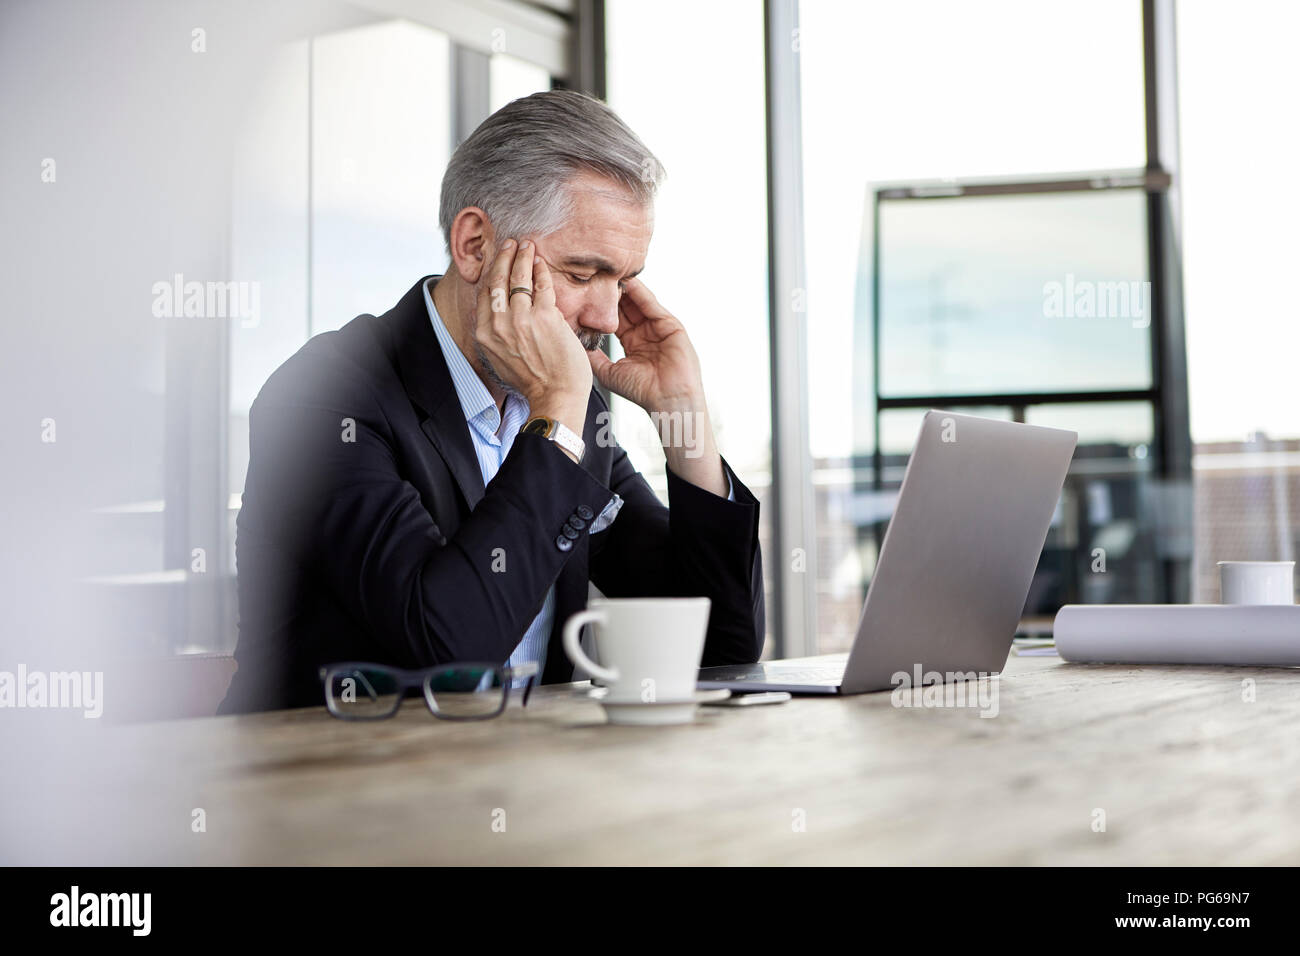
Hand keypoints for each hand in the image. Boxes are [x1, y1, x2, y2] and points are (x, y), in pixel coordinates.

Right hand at [474, 239, 591, 429]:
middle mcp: (499, 325)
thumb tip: (501, 314)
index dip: (491, 273)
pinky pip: (541, 285)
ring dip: (522, 256)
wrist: (555, 397)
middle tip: (510, 244)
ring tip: (527, 245)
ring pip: (518, 277)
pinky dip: (541, 270)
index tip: (497, 262)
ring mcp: (521, 319)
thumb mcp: (502, 358)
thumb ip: (499, 334)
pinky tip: (541, 261)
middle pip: (497, 280)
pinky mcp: (545, 317)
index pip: (485, 294)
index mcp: (485, 334)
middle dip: (503, 257)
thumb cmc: (534, 381)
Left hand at [588, 277, 704, 413]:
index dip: (602, 310)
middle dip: (612, 296)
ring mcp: (658, 328)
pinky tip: (629, 283)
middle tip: (596, 281)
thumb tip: (574, 345)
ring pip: (639, 304)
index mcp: (632, 345)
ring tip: (610, 276)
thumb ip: (593, 357)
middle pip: (626, 309)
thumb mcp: (609, 372)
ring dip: (626, 290)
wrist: (668, 400)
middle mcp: (645, 334)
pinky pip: (652, 305)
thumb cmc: (642, 391)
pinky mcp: (670, 325)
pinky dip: (641, 293)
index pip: (615, 321)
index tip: (586, 298)